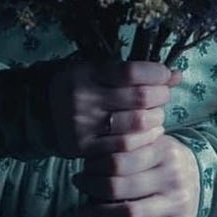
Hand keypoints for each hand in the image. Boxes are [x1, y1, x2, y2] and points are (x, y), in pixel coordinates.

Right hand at [47, 58, 181, 157]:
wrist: (40, 109)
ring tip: (156, 115)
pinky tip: (148, 133)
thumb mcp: (98, 68)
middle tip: (163, 95)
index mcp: (87, 73)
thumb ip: (134, 70)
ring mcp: (83, 126)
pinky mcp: (84, 148)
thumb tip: (176, 74)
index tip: (166, 74)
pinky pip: (124, 147)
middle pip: (139, 99)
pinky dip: (144, 140)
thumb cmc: (79, 84)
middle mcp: (84, 99)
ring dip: (156, 119)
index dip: (156, 73)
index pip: (131, 72)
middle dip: (161, 96)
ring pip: (136, 125)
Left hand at [73, 135, 199, 216]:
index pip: (118, 161)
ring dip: (100, 214)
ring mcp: (179, 203)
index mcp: (164, 150)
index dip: (94, 166)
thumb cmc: (164, 156)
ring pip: (132, 212)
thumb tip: (90, 155)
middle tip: (79, 184)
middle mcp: (173, 176)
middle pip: (120, 186)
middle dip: (91, 187)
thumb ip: (127, 143)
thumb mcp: (152, 140)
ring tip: (84, 211)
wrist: (200, 171)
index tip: (83, 168)